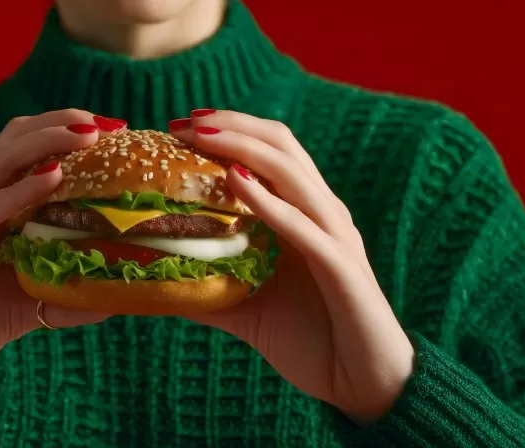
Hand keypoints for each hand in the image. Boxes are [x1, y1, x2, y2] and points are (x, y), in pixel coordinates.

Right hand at [0, 110, 126, 394]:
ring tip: (89, 135)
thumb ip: (62, 297)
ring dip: (46, 143)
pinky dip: (16, 193)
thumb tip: (113, 298)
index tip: (116, 129)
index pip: (24, 151)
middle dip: (62, 124)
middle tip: (110, 123)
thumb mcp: (22, 308)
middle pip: (13, 141)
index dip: (66, 133)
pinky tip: (52, 180)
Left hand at [170, 110, 414, 423]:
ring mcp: (336, 237)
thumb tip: (160, 284)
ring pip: (294, 174)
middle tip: (184, 121)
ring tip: (202, 135)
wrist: (363, 385)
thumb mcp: (248, 308)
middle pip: (282, 146)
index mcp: (305, 216)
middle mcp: (324, 215)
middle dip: (232, 125)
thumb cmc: (310, 342)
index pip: (270, 153)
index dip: (229, 131)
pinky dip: (270, 201)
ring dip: (244, 148)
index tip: (180, 126)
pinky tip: (236, 183)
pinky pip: (304, 226)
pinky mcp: (343, 268)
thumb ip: (211, 289)